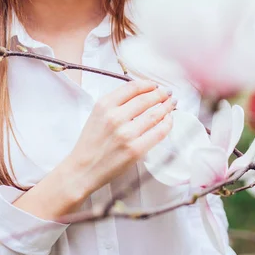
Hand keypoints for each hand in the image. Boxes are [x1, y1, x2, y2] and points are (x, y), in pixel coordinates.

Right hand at [66, 79, 175, 197]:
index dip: (148, 84)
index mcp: (104, 105)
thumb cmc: (90, 143)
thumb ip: (115, 103)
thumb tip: (141, 94)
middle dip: (160, 94)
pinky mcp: (135, 150)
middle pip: (146, 99)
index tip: (155, 85)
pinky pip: (158, 133)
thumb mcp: (96, 115)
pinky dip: (167, 124)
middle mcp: (115, 117)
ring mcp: (126, 134)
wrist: (83, 169)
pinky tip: (169, 120)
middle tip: (168, 93)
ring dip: (167, 106)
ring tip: (172, 103)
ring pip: (155, 114)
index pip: (132, 87)